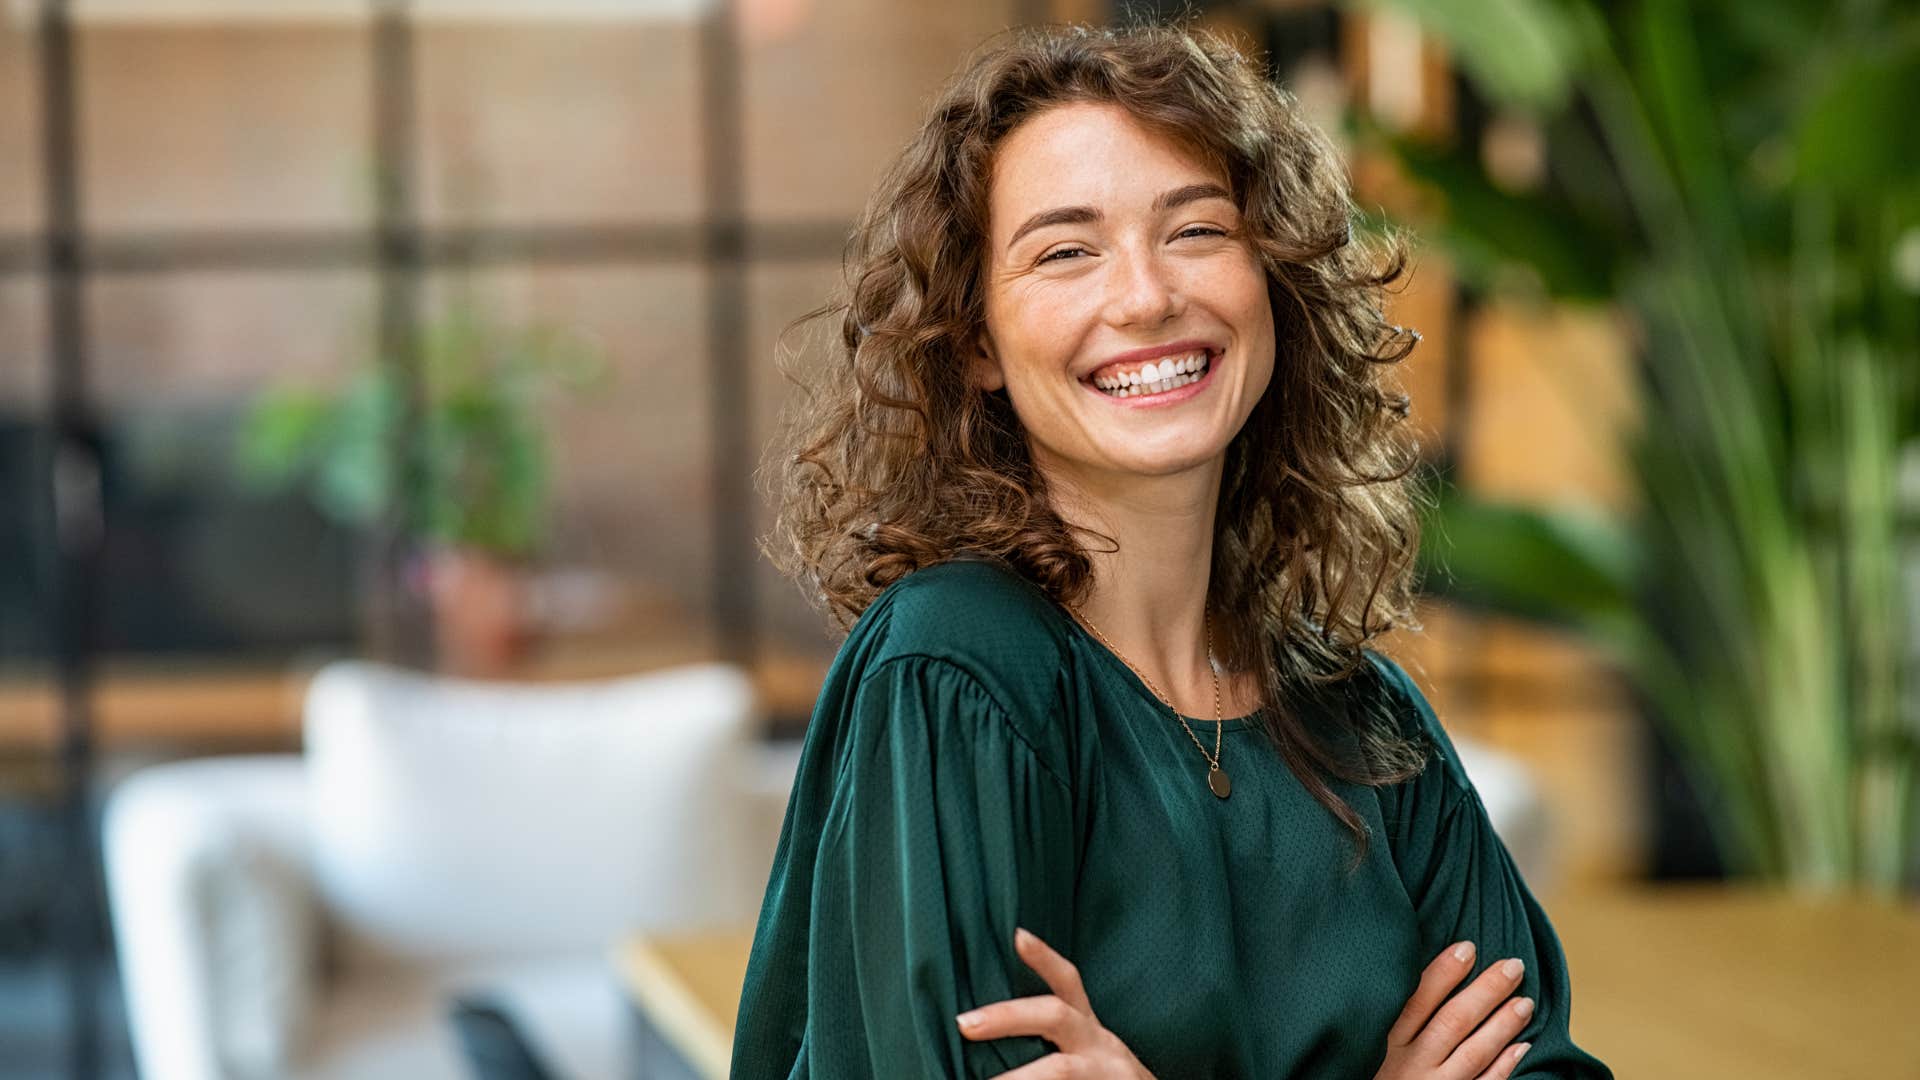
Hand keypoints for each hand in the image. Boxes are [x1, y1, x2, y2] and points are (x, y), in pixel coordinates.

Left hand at [955, 926, 1155, 1078]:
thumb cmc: (1109, 1079)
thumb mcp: (1089, 1051)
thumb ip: (1056, 1037)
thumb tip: (983, 1026)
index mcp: (1089, 1029)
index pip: (1068, 983)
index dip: (1044, 958)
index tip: (1018, 935)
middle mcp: (1100, 1045)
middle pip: (1055, 1016)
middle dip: (1007, 1016)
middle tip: (964, 1023)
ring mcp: (1105, 1074)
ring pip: (1059, 1069)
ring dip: (1016, 1078)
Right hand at [1373, 941, 1534, 1078]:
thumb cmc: (1371, 1075)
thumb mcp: (1368, 1046)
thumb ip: (1392, 1018)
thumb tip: (1416, 974)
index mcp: (1386, 1043)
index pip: (1417, 1000)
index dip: (1444, 972)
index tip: (1468, 948)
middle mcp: (1410, 1065)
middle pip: (1453, 1021)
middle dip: (1486, 991)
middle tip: (1514, 966)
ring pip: (1473, 1053)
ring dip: (1503, 1025)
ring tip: (1526, 1002)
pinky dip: (1504, 1066)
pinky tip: (1523, 1046)